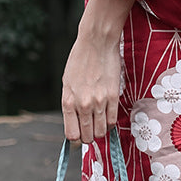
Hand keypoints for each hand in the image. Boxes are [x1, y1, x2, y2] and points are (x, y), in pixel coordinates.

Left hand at [60, 0, 134, 145]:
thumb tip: (75, 121)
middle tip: (90, 128)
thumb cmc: (80, 59)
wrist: (96, 42)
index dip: (76, 138)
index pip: (71, 135)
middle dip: (88, 136)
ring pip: (102, 132)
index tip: (79, 133)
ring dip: (101, 130)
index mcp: (68, 101)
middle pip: (87, 137)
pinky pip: (113, 121)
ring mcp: (99, 102)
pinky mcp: (113, 96)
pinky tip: (108, 114)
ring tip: (99, 121)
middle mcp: (83, 105)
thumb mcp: (67, 82)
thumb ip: (70, 104)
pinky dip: (111, 122)